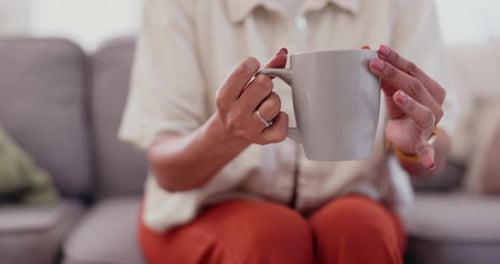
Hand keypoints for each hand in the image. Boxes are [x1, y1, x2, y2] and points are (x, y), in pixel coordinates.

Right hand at [213, 48, 288, 146]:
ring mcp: (249, 129)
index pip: (244, 70)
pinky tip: (273, 118)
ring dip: (273, 100)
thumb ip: (262, 68)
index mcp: (224, 98)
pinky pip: (283, 125)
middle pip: (263, 84)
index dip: (253, 65)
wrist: (227, 134)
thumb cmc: (236, 103)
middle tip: (259, 90)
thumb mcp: (239, 85)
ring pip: (275, 103)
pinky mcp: (263, 140)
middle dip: (264, 83)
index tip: (252, 68)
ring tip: (264, 104)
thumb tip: (282, 53)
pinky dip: (282, 119)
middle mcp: (235, 115)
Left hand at [368, 45, 445, 169]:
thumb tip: (363, 51)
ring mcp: (430, 125)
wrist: (412, 137)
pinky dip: (428, 155)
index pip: (413, 69)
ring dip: (409, 104)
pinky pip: (426, 149)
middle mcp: (435, 105)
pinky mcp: (422, 143)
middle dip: (394, 74)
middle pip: (414, 86)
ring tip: (397, 96)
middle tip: (374, 64)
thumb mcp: (393, 92)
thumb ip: (384, 77)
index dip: (397, 59)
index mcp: (431, 88)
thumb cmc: (402, 108)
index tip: (379, 49)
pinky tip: (430, 161)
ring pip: (422, 112)